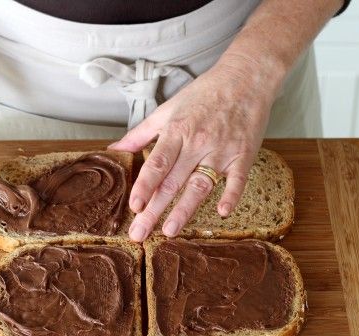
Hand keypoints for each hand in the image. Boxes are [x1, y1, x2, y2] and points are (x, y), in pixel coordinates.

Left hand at [109, 57, 279, 241]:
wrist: (245, 79)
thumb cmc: (204, 94)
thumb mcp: (167, 109)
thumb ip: (141, 133)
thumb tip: (114, 150)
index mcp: (177, 130)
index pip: (157, 163)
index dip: (144, 186)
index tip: (134, 206)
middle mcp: (197, 142)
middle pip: (173, 181)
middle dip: (155, 210)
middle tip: (140, 234)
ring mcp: (221, 150)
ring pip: (200, 184)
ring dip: (185, 210)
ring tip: (170, 231)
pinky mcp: (243, 155)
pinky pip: (238, 179)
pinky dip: (231, 195)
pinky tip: (222, 212)